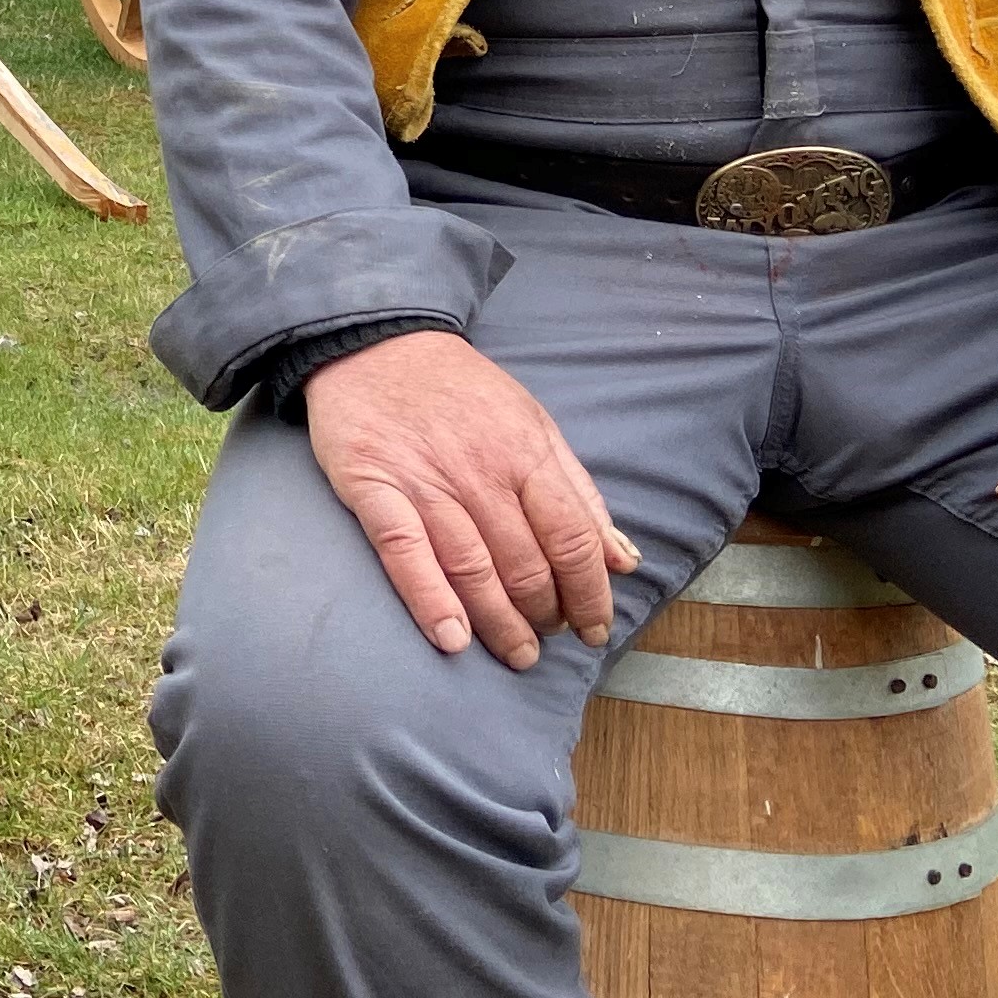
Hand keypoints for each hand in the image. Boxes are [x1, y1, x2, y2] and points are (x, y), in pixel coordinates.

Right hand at [304, 332, 639, 666]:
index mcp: (526, 452)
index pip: (572, 538)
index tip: (595, 626)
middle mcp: (480, 471)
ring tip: (516, 654)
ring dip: (500, 624)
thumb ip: (579, 492)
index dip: (590, 592)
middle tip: (547, 638)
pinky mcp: (374, 487)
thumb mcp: (534, 423)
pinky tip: (451, 639)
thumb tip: (623, 558)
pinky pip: (405, 553)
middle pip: (525, 563)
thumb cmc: (461, 389)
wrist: (375, 343)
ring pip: (473, 568)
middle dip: (545, 614)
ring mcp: (425, 481)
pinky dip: (430, 600)